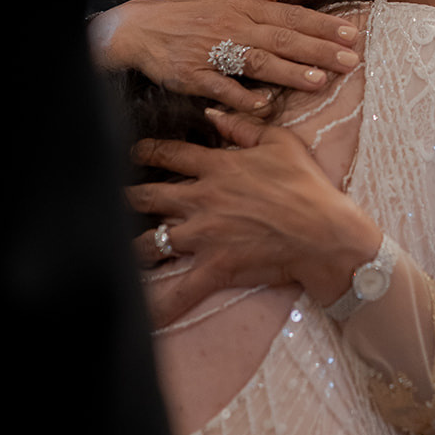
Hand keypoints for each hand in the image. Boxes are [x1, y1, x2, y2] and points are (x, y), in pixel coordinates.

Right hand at [88, 0, 360, 111]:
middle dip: (318, 50)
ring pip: (257, 61)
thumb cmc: (190, 9)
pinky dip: (243, 96)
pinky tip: (266, 105)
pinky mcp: (194, 75)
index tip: (352, 34)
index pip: (291, 15)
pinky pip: (222, 87)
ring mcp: (213, 51)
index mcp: (244, 6)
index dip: (322, 25)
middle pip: (282, 38)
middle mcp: (233, 26)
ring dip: (289, 72)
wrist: (140, 27)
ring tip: (320, 82)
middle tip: (350, 60)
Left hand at [129, 110, 381, 323]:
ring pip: (154, 241)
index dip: (146, 151)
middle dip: (126, 197)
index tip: (131, 152)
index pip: (170, 155)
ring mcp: (205, 235)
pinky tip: (141, 318)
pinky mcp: (215, 267)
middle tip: (110, 200)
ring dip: (133, 246)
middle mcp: (202, 199)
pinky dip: (160, 305)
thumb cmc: (307, 185)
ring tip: (116, 251)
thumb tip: (212, 115)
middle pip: (149, 196)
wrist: (325, 232)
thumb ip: (242, 127)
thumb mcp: (280, 143)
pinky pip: (180, 291)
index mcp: (217, 167)